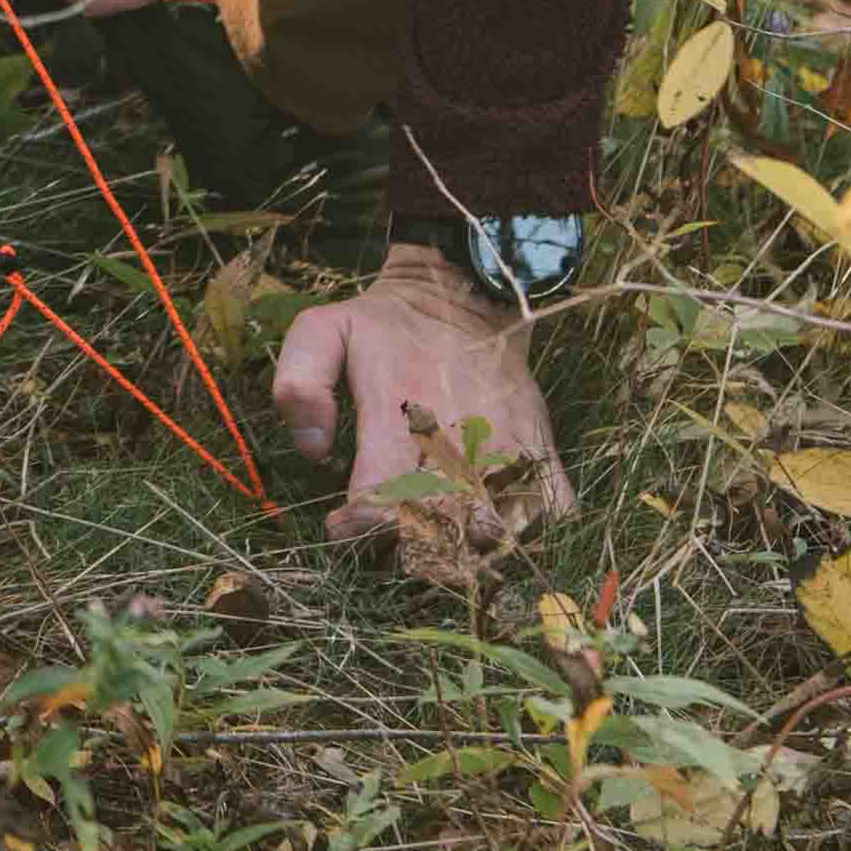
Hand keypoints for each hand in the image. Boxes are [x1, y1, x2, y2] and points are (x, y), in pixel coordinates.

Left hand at [271, 245, 576, 536]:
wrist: (462, 299)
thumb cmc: (384, 327)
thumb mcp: (324, 331)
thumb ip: (299, 383)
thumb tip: (312, 450)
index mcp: (401, 408)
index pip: (383, 497)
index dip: (358, 525)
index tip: (341, 525)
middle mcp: (461, 434)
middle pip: (441, 528)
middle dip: (406, 547)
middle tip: (386, 535)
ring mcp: (510, 446)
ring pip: (497, 533)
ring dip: (463, 551)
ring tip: (432, 539)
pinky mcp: (544, 451)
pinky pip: (551, 517)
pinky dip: (526, 537)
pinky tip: (488, 531)